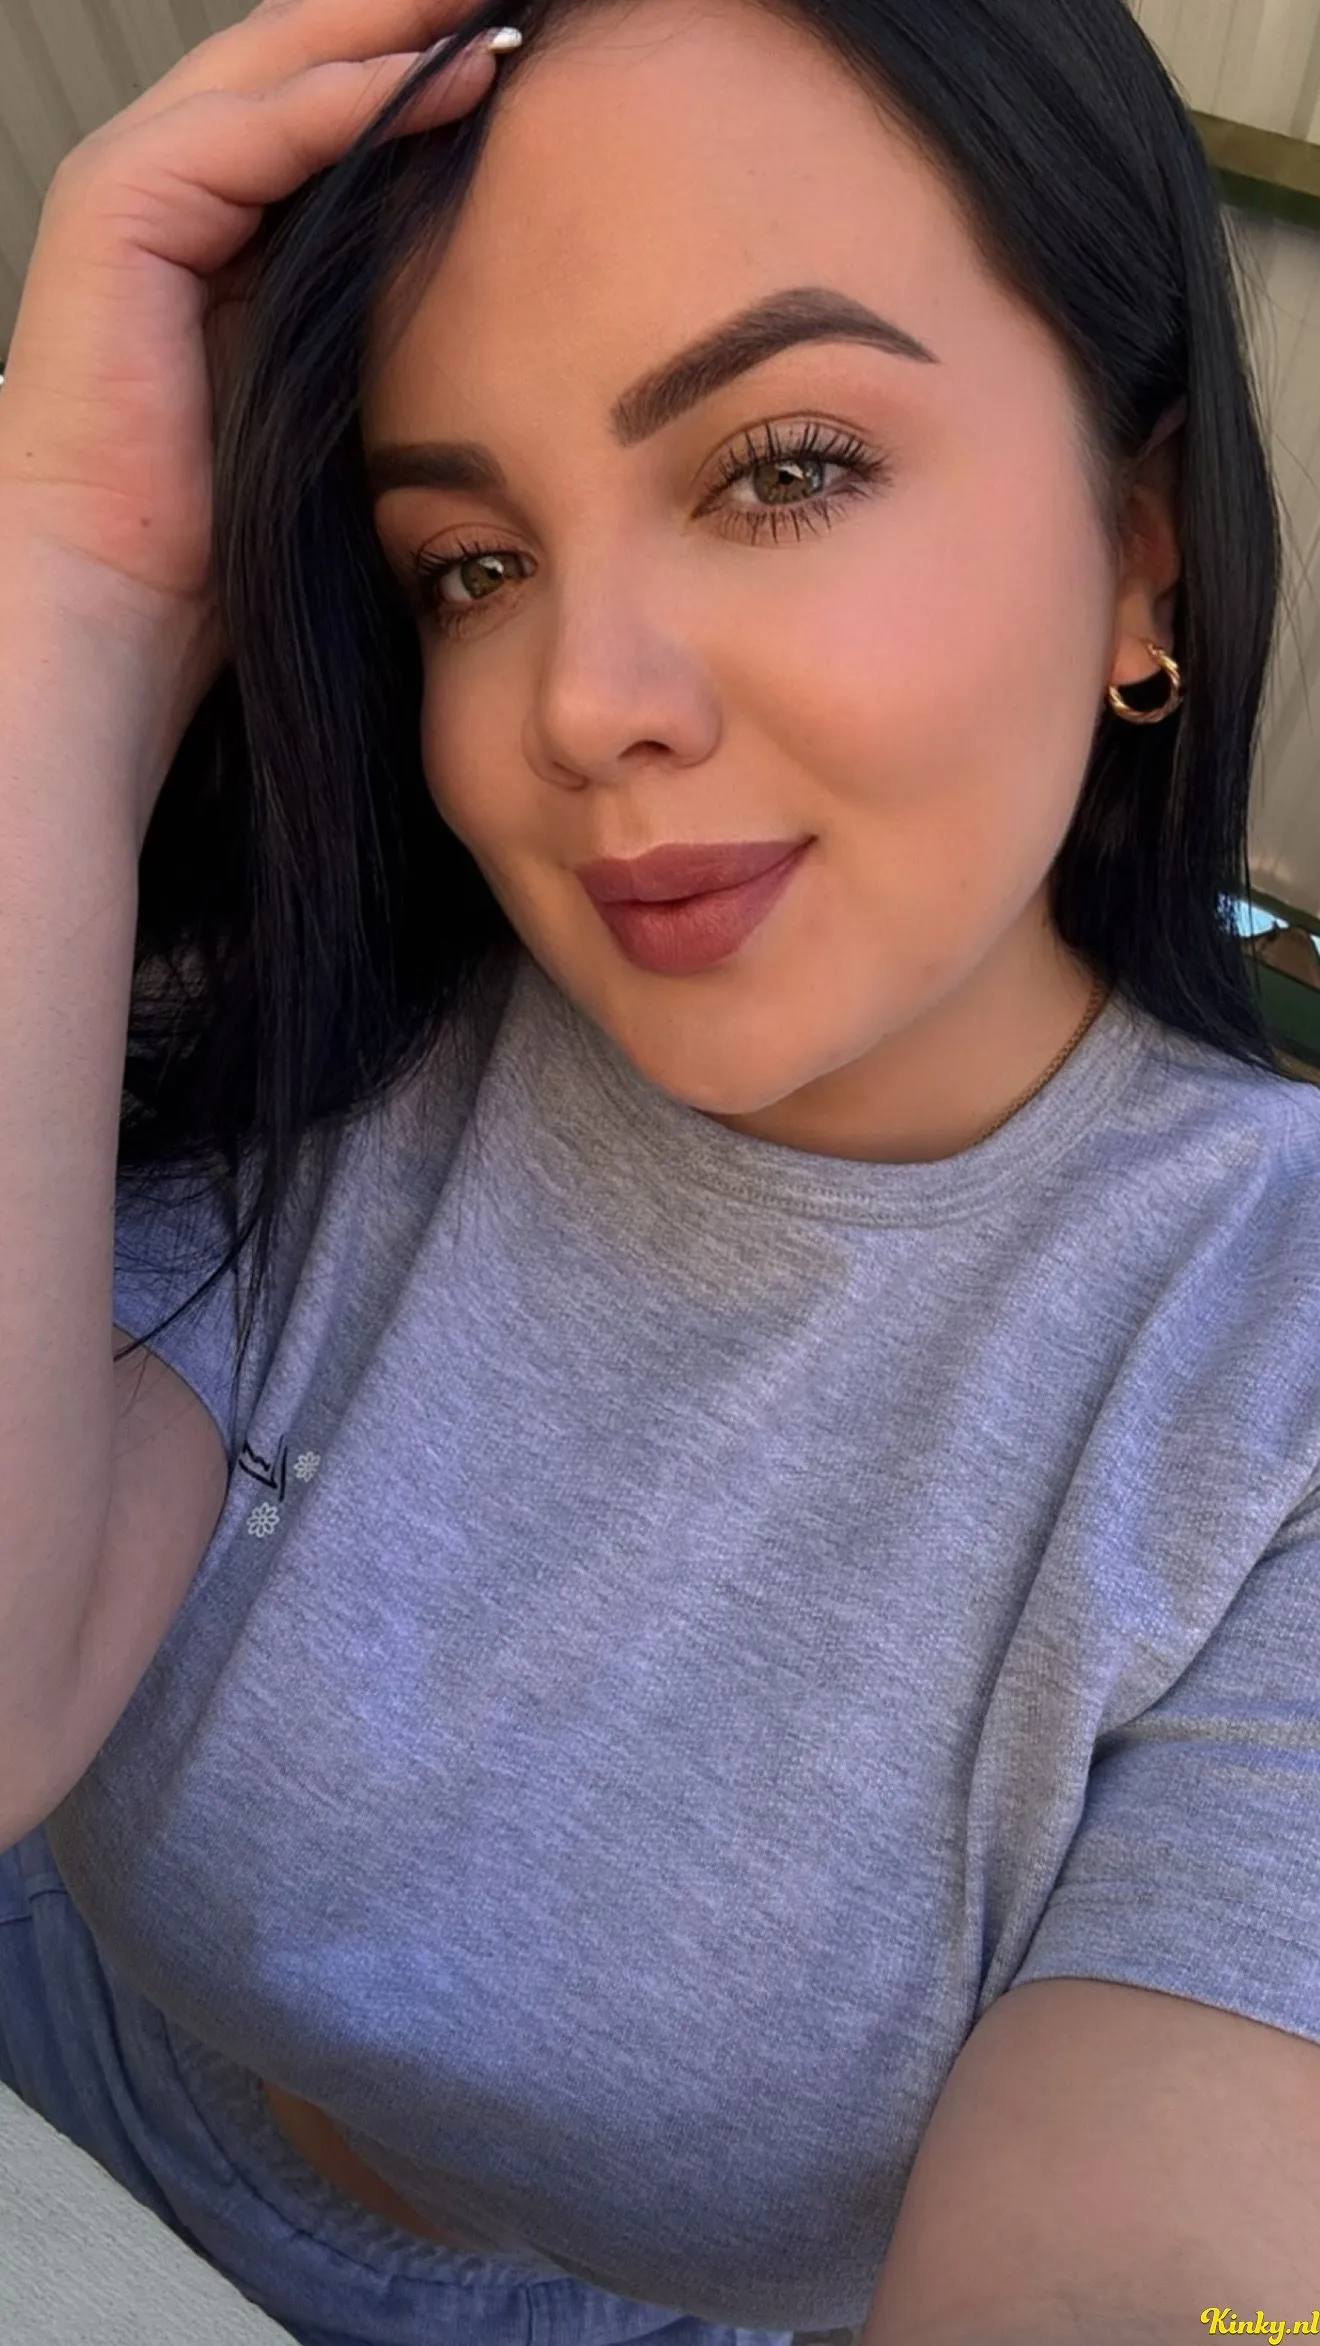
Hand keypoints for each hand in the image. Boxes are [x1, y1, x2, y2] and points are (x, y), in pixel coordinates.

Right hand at [0, 0, 502, 713]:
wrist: (119, 592)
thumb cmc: (221, 524)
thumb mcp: (331, 384)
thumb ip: (379, 301)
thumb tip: (499, 261)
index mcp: (219, 215)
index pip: (327, 96)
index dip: (422, 57)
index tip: (530, 43)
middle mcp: (171, 176)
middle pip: (303, 52)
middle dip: (414, 16)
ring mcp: (136, 178)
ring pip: (280, 63)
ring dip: (396, 29)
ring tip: (500, 8)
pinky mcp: (121, 203)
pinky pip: (255, 128)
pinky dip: (350, 100)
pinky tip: (442, 81)